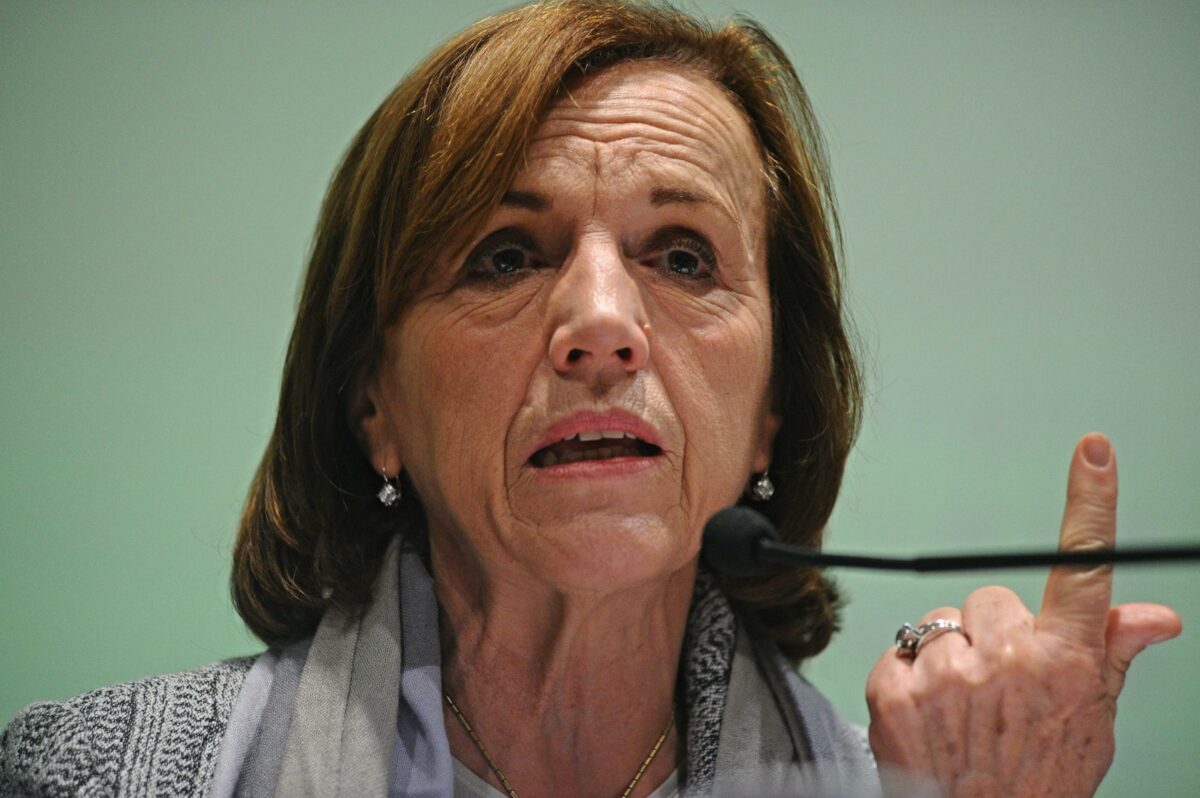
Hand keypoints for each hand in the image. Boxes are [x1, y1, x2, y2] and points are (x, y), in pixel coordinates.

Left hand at [865, 434, 1181, 796]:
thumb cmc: (1035, 782)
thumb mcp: (1091, 724)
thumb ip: (1112, 656)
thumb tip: (1154, 616)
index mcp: (1064, 661)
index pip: (1082, 568)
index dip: (1090, 505)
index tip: (1094, 453)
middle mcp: (1007, 658)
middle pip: (989, 599)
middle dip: (992, 635)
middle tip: (999, 688)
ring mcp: (947, 672)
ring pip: (941, 623)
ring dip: (948, 657)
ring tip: (963, 710)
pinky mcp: (894, 686)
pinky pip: (900, 651)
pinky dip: (910, 679)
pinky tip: (929, 717)